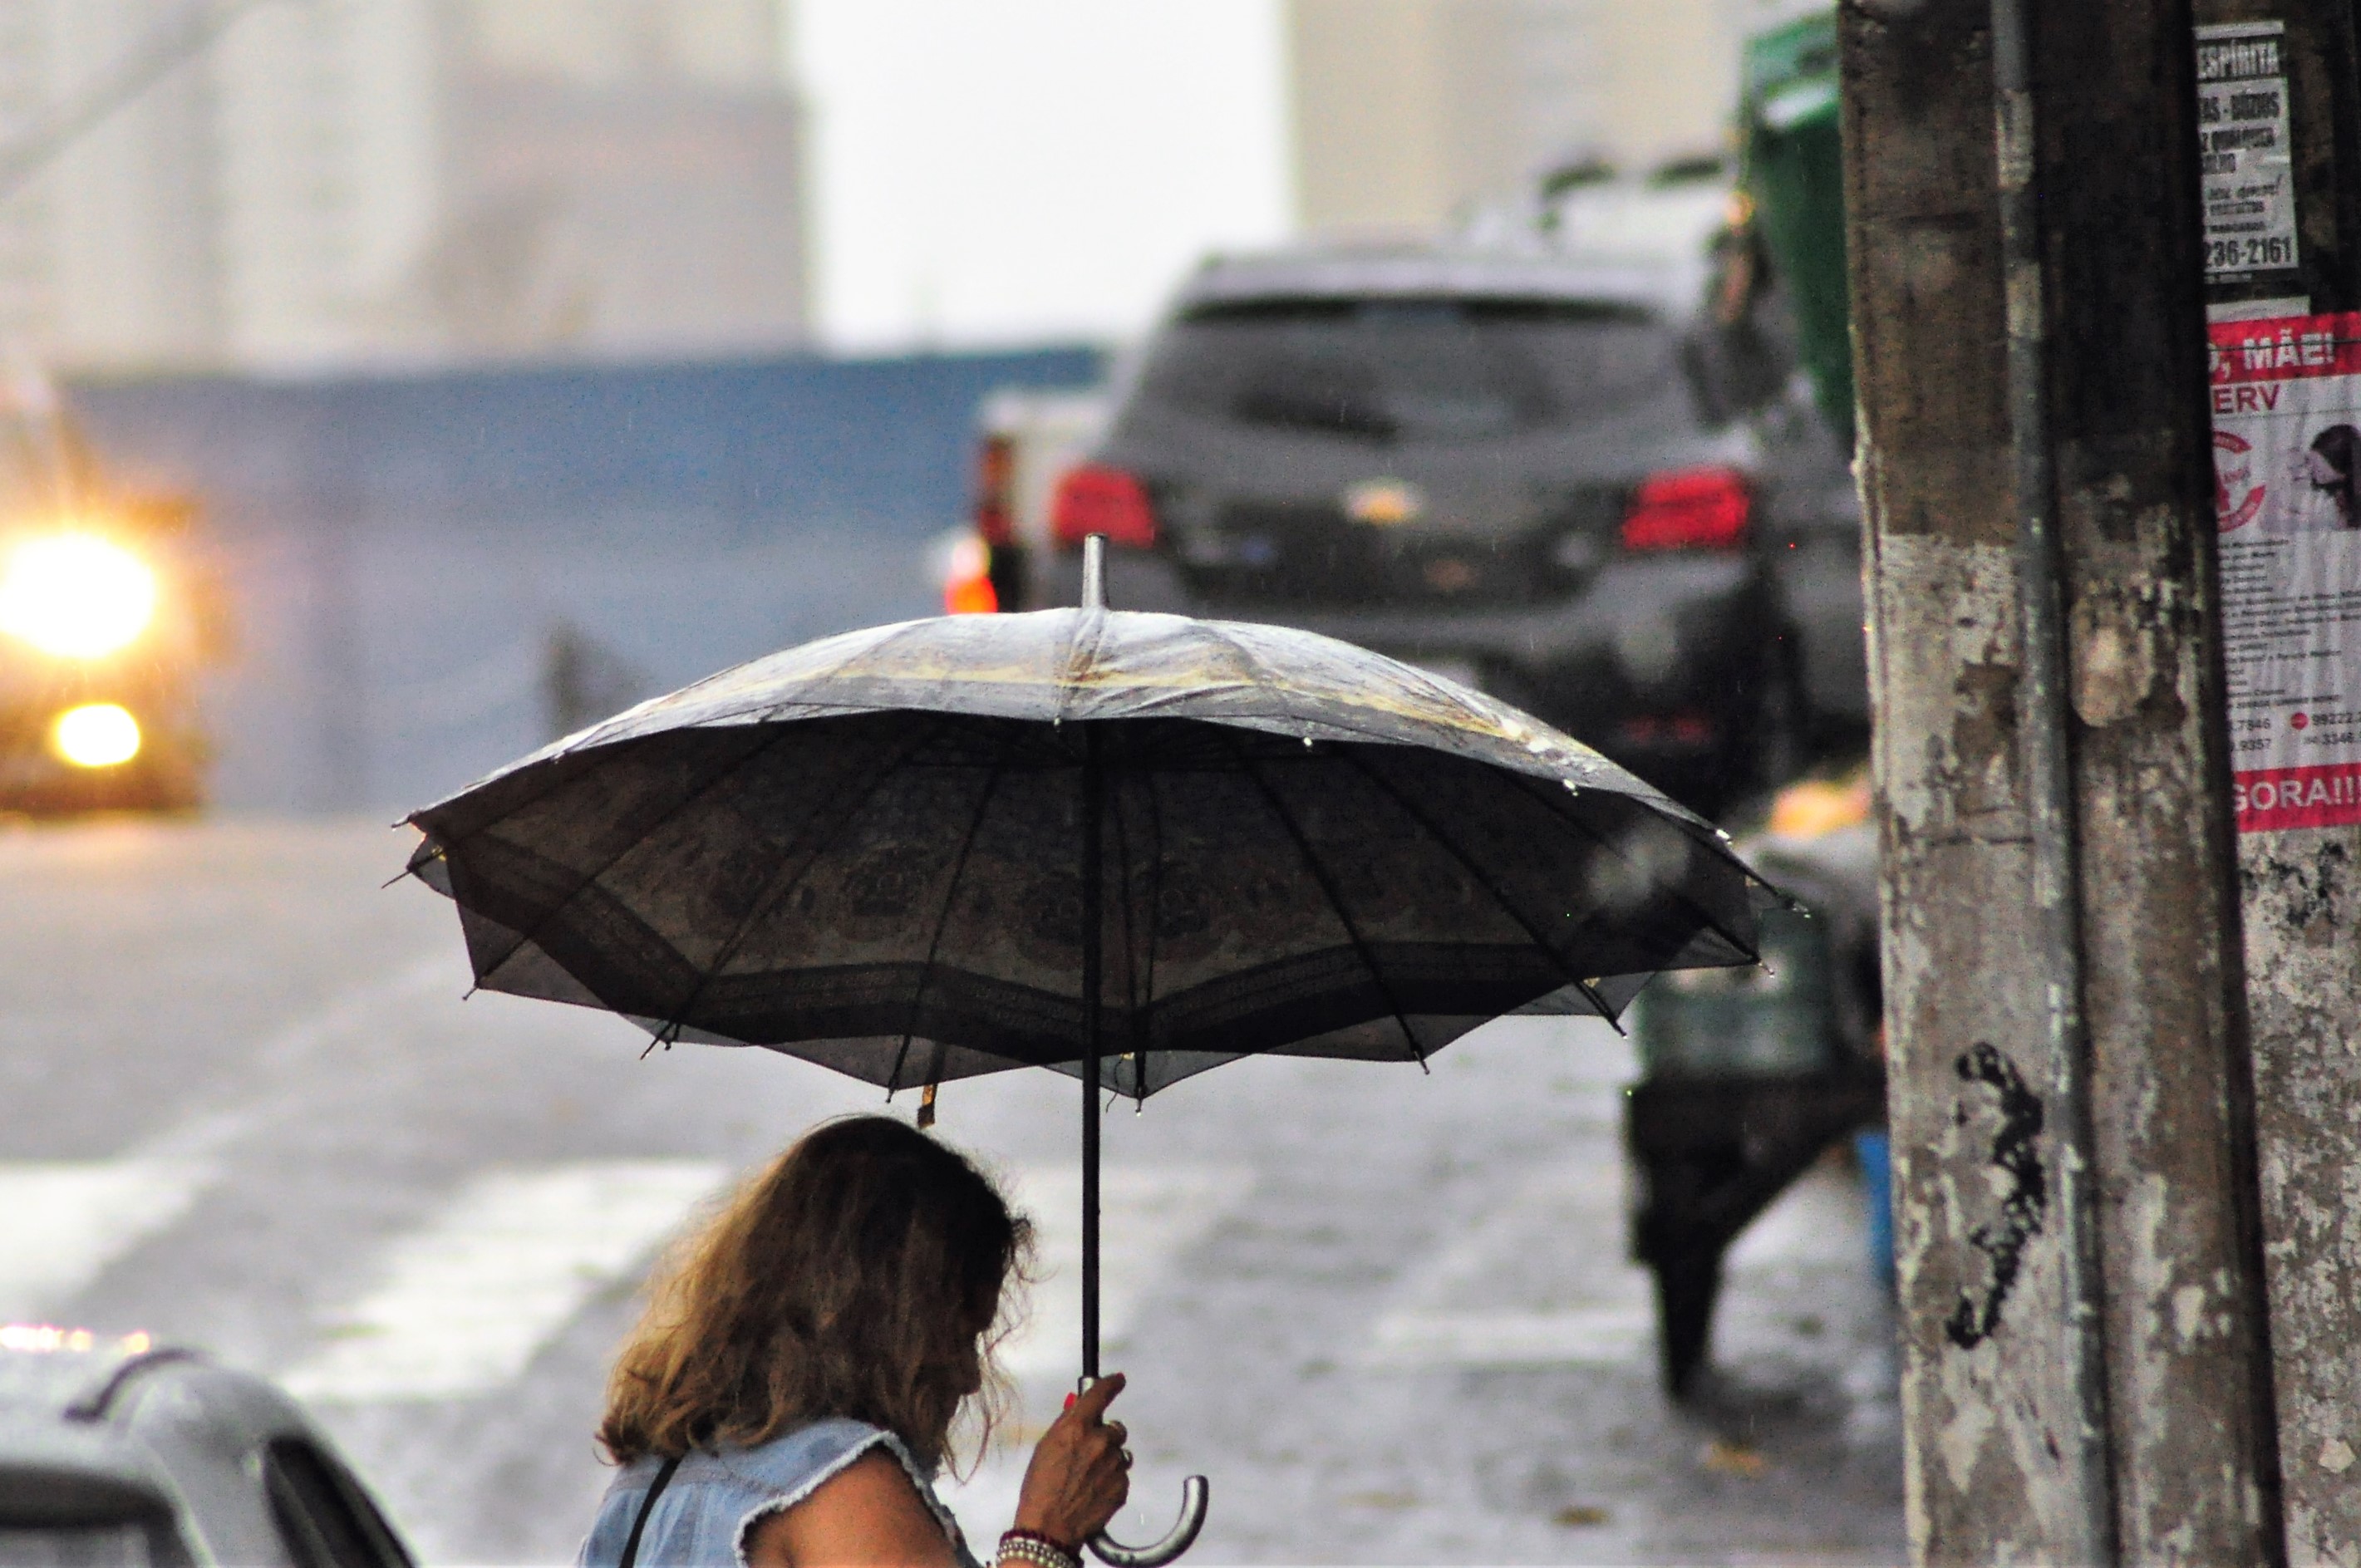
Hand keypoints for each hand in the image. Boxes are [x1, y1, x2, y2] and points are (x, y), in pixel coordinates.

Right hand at [1013, 1372, 1130, 1548]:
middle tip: (1089, 1453)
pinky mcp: (1122, 1486)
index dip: (1111, 1384)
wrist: (1049, 1527)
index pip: (1100, 1394)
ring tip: (1087, 1478)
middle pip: (1115, 1427)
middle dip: (1106, 1436)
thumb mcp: (1045, 1447)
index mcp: (1076, 1427)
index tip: (1119, 1379)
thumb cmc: (1040, 1487)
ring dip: (1109, 1460)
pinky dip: (1111, 1480)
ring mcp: (1113, 1465)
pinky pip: (1121, 1475)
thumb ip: (1066, 1423)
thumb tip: (1078, 1403)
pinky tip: (1092, 1492)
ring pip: (1120, 1453)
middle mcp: (1099, 1441)